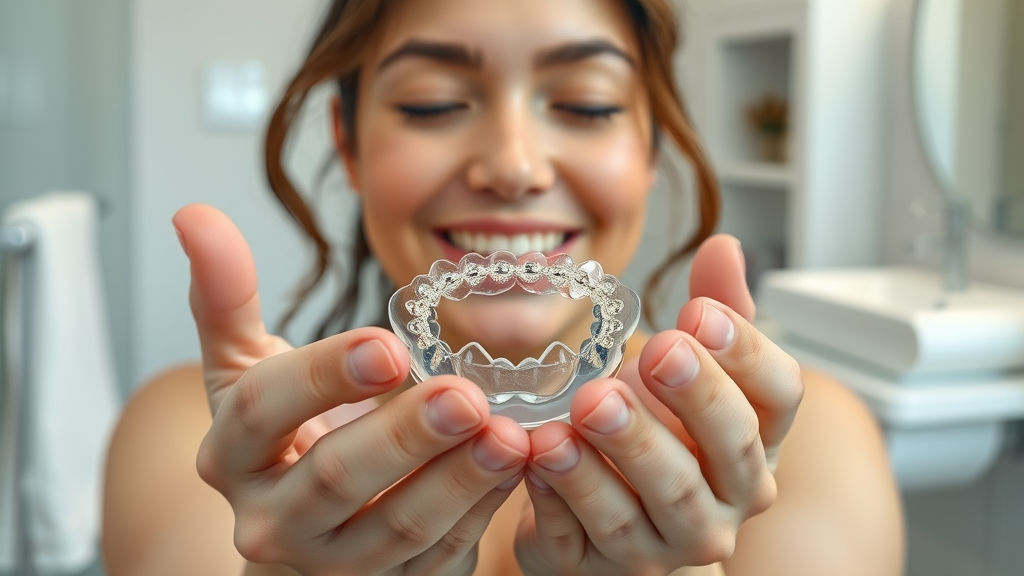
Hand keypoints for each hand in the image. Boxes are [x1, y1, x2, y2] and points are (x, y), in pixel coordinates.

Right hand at [174, 205, 527, 575]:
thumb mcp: (245, 370)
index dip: (322, 377)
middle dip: (404, 437)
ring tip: (508, 434)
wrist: (297, 537)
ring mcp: (331, 566)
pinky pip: (439, 555)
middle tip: (464, 395)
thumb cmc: (278, 440)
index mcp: (230, 457)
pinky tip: (514, 464)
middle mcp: (271, 520)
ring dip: (459, 479)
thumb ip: (225, 297)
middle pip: (335, 478)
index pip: (262, 413)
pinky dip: (482, 510)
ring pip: (397, 527)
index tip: (385, 343)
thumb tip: (195, 216)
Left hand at [513, 234, 803, 574]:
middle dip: (692, 400)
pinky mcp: (601, 568)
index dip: (746, 354)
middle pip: (727, 453)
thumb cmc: (658, 439)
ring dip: (619, 454)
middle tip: (654, 354)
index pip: (776, 398)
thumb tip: (724, 246)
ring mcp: (668, 544)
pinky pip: (581, 538)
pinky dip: (559, 498)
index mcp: (753, 442)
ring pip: (654, 505)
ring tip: (583, 407)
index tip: (698, 312)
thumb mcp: (688, 374)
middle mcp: (726, 500)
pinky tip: (536, 455)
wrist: (609, 526)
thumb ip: (712, 313)